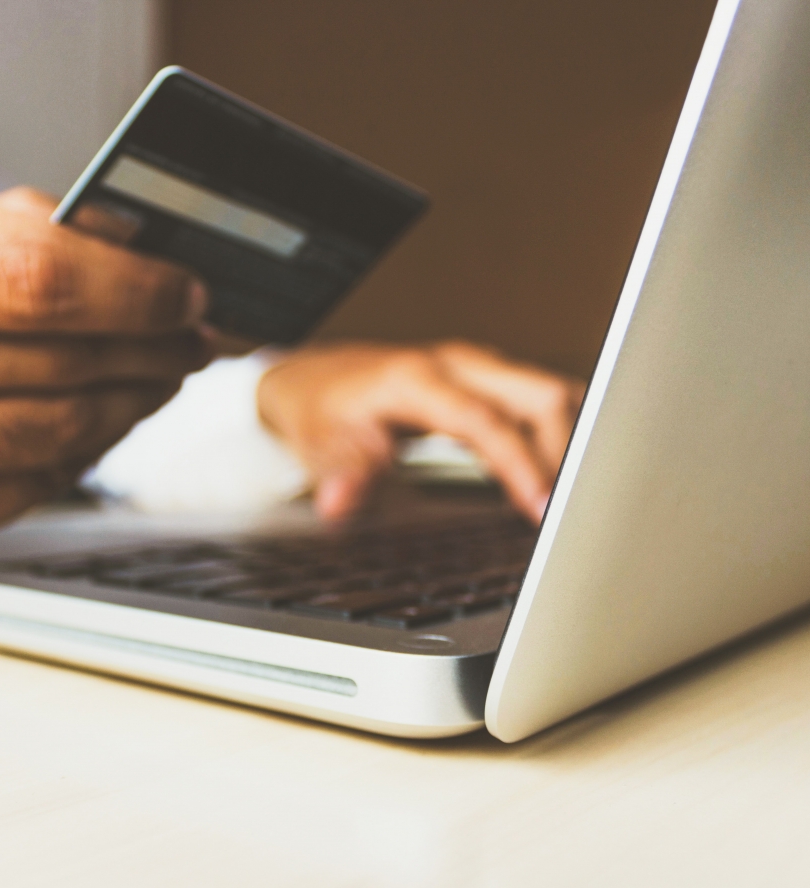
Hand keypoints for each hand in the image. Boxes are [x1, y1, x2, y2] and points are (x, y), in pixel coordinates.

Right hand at [0, 188, 209, 568]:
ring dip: (134, 401)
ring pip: (62, 427)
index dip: (135, 286)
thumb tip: (132, 248)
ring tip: (160, 375)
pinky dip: (86, 452)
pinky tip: (100, 424)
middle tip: (193, 335)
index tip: (187, 289)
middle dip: (153, 344)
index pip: (35, 274)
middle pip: (61, 354)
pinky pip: (38, 484)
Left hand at [257, 341, 584, 522]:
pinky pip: (542, 402)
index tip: (543, 508)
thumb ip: (341, 472)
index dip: (520, 465)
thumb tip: (338, 503)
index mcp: (418, 378)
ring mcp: (478, 368)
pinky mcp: (488, 380)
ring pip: (551, 394)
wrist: (315, 378)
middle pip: (540, 395)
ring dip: (573, 442)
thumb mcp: (320, 444)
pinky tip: (566, 475)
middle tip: (576, 512)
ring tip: (582, 499)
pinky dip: (563, 435)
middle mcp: (457, 364)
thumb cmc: (321, 409)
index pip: (486, 421)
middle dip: (568, 452)